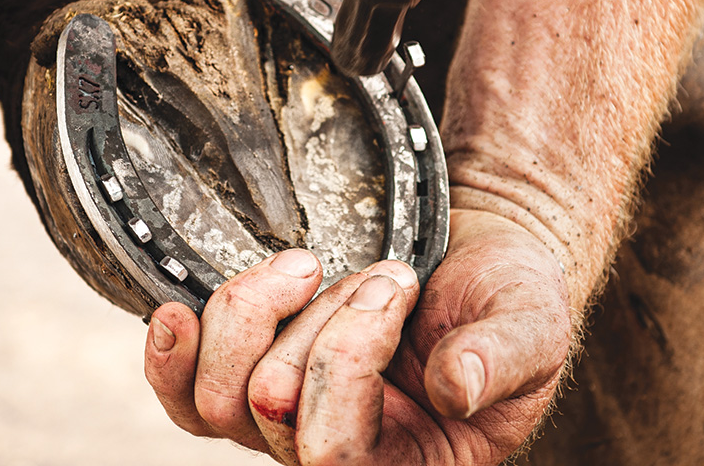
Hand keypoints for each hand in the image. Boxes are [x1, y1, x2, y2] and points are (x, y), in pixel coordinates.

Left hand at [144, 208, 571, 464]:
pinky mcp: (254, 375)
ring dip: (260, 309)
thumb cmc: (507, 298)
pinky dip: (173, 353)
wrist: (472, 258)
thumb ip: (499, 358)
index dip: (347, 361)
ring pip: (218, 394)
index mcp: (409, 464)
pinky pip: (185, 394)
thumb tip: (454, 387)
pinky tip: (176, 314)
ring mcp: (286, 419)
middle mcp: (337, 453)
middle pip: (268, 407)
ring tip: (312, 266)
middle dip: (322, 318)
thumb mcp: (530, 326)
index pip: (334, 454)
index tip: (397, 282)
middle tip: (381, 273)